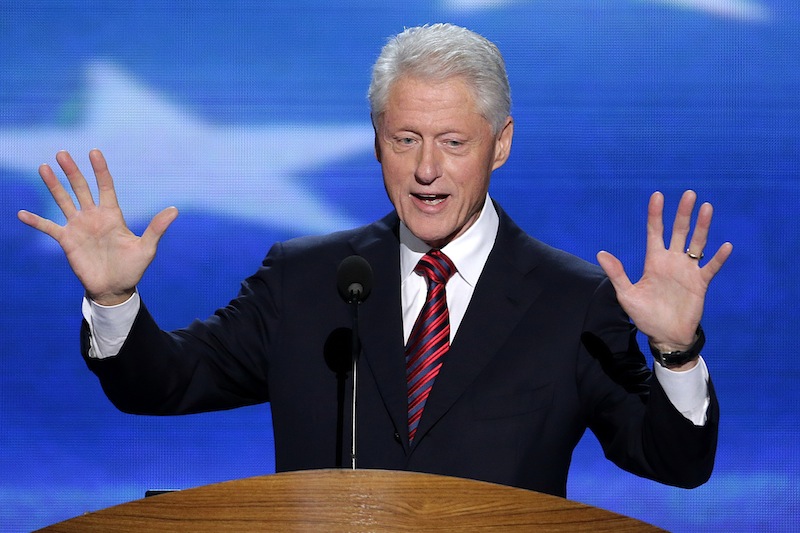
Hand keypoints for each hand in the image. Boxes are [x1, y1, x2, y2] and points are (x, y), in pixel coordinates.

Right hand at [17, 149, 177, 304]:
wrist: (115, 288)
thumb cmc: (132, 268)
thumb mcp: (147, 248)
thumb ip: (156, 228)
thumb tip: (175, 210)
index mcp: (112, 215)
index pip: (105, 187)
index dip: (100, 170)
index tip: (94, 152)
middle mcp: (93, 217)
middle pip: (80, 188)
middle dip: (72, 171)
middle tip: (62, 153)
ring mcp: (78, 227)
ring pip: (63, 201)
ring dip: (53, 186)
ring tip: (44, 167)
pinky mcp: (67, 241)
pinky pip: (48, 228)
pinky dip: (36, 222)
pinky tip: (21, 214)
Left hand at [596, 190, 732, 358]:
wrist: (665, 335)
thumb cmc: (644, 315)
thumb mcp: (627, 294)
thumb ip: (617, 274)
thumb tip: (601, 253)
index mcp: (653, 261)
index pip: (655, 232)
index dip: (656, 214)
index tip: (658, 196)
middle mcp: (672, 261)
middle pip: (679, 231)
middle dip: (683, 213)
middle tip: (689, 194)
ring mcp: (687, 271)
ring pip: (697, 243)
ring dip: (703, 227)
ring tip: (707, 208)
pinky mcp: (700, 283)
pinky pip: (711, 267)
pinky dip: (718, 258)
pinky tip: (725, 246)